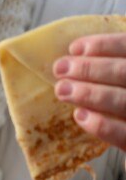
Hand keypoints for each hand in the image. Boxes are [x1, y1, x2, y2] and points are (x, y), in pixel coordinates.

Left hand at [53, 33, 125, 149]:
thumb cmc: (125, 100)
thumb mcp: (122, 80)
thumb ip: (115, 69)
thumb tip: (78, 55)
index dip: (105, 45)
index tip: (75, 48)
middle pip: (125, 72)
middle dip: (90, 69)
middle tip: (60, 68)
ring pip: (123, 101)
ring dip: (89, 93)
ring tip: (62, 89)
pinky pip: (124, 134)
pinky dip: (101, 124)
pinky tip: (80, 116)